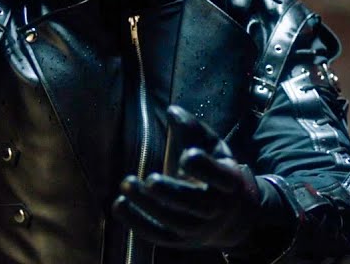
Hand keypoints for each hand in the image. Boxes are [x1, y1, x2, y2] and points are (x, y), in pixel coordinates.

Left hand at [112, 106, 267, 249]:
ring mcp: (197, 228)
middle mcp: (216, 208)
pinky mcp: (178, 239)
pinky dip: (136, 222)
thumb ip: (192, 129)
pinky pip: (156, 234)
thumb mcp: (212, 147)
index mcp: (229, 181)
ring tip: (127, 184)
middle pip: (195, 205)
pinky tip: (119, 205)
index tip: (186, 155)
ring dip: (148, 206)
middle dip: (171, 193)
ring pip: (173, 221)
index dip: (204, 168)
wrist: (229, 216)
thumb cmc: (215, 171)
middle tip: (149, 179)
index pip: (220, 177)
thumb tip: (172, 110)